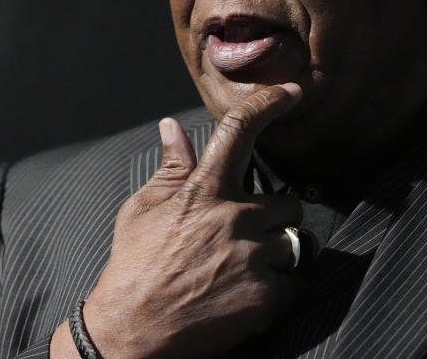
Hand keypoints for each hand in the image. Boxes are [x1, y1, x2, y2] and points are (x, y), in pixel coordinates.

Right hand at [51, 83, 303, 358]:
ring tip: (245, 270)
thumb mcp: (142, 209)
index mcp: (203, 191)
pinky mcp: (265, 297)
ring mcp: (252, 257)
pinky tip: (248, 296)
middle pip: (287, 201)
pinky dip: (279, 290)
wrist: (130, 333)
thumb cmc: (133, 267)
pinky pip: (295, 282)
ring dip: (278, 254)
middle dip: (273, 219)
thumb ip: (170, 167)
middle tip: (246, 238)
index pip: (240, 131)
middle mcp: (234, 217)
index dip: (269, 104)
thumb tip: (172, 126)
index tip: (291, 92)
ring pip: (295, 242)